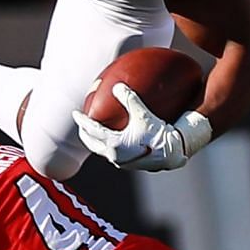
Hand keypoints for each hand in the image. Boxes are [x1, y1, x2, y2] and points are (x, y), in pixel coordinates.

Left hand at [73, 84, 211, 171]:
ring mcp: (122, 162)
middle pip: (93, 145)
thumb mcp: (143, 114)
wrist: (173, 154)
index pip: (92, 131)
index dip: (82, 121)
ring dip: (97, 141)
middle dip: (85, 134)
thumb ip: (130, 99)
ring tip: (96, 132)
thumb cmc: (158, 134)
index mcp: (114, 144)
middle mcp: (115, 156)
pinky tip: (117, 137)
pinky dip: (109, 144)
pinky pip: (115, 152)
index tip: (76, 113)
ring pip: (103, 151)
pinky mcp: (131, 163)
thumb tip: (118, 85)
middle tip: (82, 125)